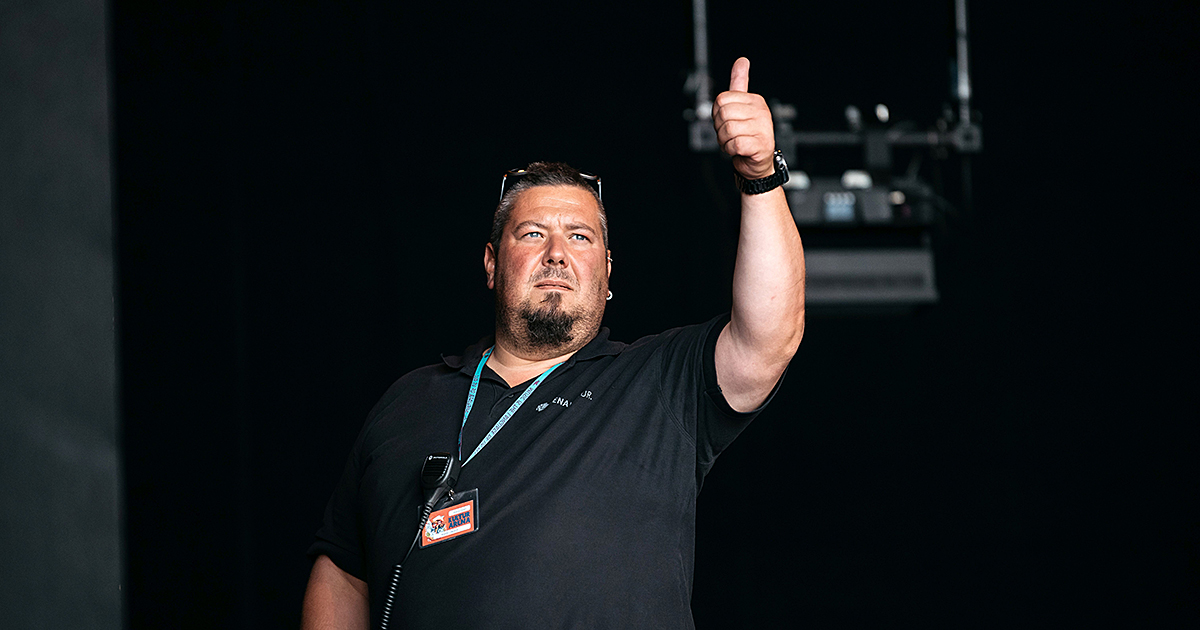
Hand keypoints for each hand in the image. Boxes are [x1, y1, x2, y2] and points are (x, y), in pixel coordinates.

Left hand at [712, 57, 775, 179]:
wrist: (757, 163)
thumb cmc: (746, 135)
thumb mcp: (741, 106)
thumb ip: (740, 83)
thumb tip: (742, 60)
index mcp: (755, 100)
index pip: (721, 100)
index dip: (717, 114)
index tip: (727, 122)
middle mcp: (762, 111)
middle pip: (722, 114)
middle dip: (720, 129)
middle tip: (731, 135)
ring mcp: (763, 128)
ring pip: (727, 130)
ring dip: (725, 141)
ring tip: (735, 142)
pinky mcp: (761, 145)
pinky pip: (734, 144)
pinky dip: (731, 150)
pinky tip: (739, 150)